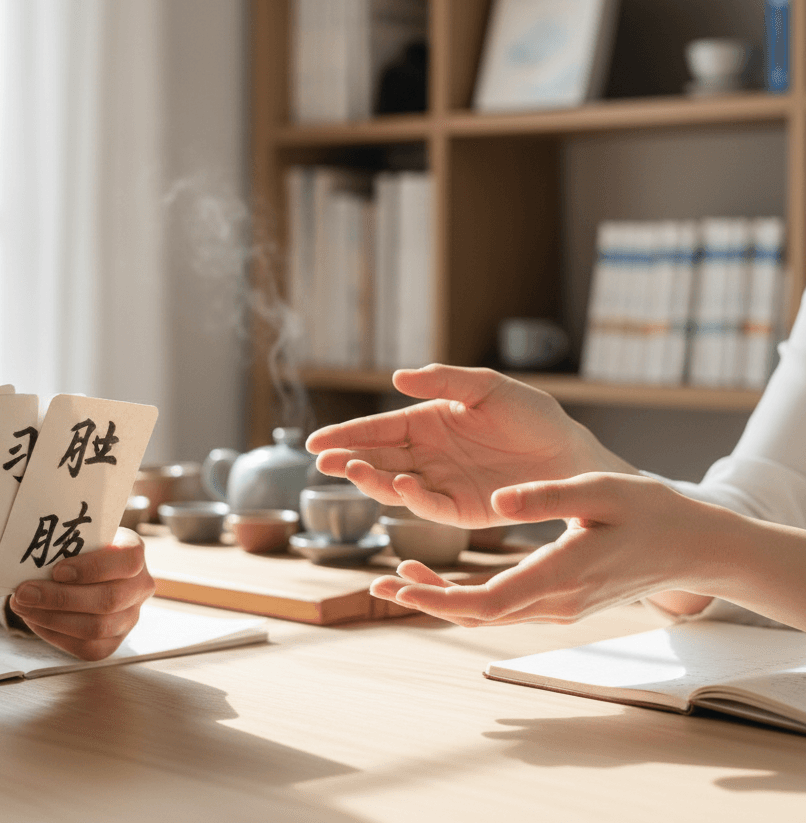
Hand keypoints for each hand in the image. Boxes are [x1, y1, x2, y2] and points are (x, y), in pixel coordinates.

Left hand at [8, 528, 154, 659]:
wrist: (88, 570)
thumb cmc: (80, 550)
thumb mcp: (80, 537)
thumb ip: (66, 544)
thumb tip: (32, 559)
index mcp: (134, 552)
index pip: (128, 561)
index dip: (93, 568)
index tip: (57, 571)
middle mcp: (139, 587)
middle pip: (108, 600)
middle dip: (61, 598)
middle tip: (26, 592)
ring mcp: (129, 617)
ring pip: (96, 627)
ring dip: (52, 618)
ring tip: (23, 605)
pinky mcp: (113, 642)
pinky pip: (86, 647)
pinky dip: (54, 634)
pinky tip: (34, 619)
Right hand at [306, 365, 633, 528]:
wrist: (571, 454)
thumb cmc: (531, 415)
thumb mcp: (487, 387)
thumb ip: (444, 380)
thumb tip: (397, 378)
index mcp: (427, 422)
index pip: (377, 429)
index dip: (346, 434)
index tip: (316, 442)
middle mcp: (427, 455)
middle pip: (376, 459)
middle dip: (347, 460)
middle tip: (323, 462)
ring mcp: (441, 483)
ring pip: (394, 485)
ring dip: (370, 480)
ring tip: (352, 470)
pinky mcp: (461, 510)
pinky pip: (428, 506)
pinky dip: (411, 499)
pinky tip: (401, 485)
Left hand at [370, 473, 713, 625]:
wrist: (689, 545)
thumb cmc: (647, 511)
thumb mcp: (597, 491)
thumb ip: (546, 497)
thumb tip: (498, 501)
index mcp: (560, 575)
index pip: (487, 601)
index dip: (438, 596)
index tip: (399, 584)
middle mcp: (555, 602)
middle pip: (478, 614)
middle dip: (427, 601)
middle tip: (381, 584)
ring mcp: (558, 607)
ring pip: (488, 614)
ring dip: (442, 599)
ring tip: (397, 578)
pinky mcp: (559, 600)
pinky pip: (503, 606)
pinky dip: (466, 596)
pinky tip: (442, 576)